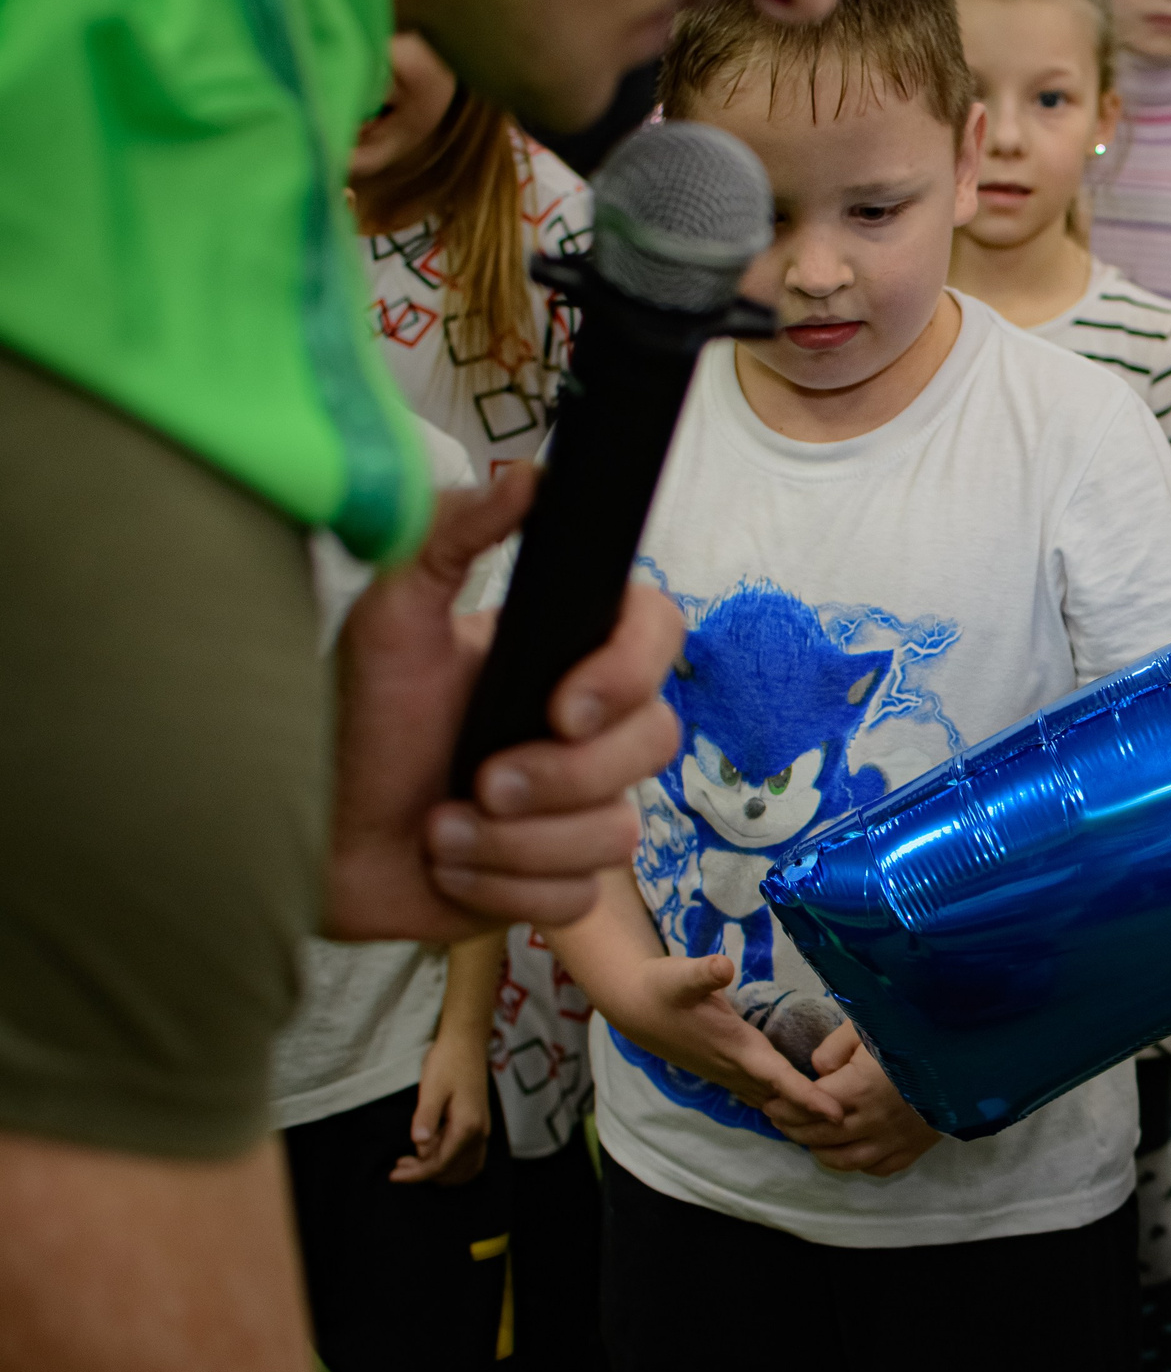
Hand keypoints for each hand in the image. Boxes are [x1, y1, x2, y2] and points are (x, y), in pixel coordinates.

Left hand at [326, 468, 685, 941]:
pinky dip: (501, 884)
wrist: (310, 833)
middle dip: (558, 777)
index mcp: (564, 657)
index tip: (562, 705)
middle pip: (654, 744)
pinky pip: (575, 893)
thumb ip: (451, 536)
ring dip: (512, 840)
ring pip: (614, 833)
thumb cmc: (352, 721)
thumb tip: (529, 478)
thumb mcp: (390, 616)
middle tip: (479, 779)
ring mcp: (581, 808)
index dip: (632, 673)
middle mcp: (588, 730)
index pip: (659, 636)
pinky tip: (448, 863)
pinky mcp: (560, 880)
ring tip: (440, 826)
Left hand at [393, 1028, 491, 1185]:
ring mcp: (482, 1130)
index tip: (393, 1174)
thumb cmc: (447, 1062)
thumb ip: (426, 1117)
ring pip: (465, 1168)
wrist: (466, 1043)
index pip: (439, 1163)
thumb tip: (419, 1145)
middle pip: (452, 1170)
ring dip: (440, 1172)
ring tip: (413, 1165)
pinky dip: (454, 1166)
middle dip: (424, 1174)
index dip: (415, 1174)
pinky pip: (471, 1158)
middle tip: (398, 1167)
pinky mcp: (480, 1125)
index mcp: (467, 1126)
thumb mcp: (431, 1088)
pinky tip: (435, 1157)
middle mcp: (479, 1133)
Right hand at [611, 952, 848, 1124]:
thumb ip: (704, 973)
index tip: (838, 1113)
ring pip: (773, 1100)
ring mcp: (731, 1073)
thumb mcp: (681, 975)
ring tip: (845, 1119)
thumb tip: (723, 966)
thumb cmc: (662, 989)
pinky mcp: (727, 1069)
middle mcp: (737, 1067)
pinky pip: (763, 1094)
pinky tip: (806, 1105)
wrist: (634, 1006)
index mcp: (736, 1048)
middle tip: (862, 1120)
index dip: (808, 1097)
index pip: (779, 1079)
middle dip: (817, 1114)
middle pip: (784, 1099)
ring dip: (803, 1113)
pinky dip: (786, 1102)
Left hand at [764, 1023, 942, 1175]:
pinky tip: (847, 1152)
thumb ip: (835, 1048)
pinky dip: (856, 1164)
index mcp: (858, 1089)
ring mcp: (893, 1140)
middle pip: (819, 1135)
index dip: (784, 1105)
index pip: (807, 1106)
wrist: (968, 1058)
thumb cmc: (917, 1034)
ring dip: (818, 1151)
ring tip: (806, 1138)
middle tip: (777, 1119)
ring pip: (844, 1160)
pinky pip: (876, 1167)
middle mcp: (872, 1122)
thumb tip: (817, 1071)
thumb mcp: (871, 1026)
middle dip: (792, 1128)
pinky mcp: (912, 1148)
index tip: (769, 1100)